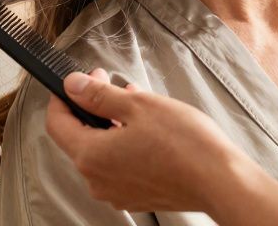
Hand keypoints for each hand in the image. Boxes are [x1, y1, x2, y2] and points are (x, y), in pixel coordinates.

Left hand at [44, 69, 248, 214]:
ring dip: (111, 124)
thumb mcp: (138, 106)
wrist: (220, 181)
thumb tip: (72, 85)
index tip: (78, 81)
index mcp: (91, 156)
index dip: (64, 97)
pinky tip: (148, 128)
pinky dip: (125, 144)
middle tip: (110, 84)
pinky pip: (119, 165)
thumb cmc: (184, 144)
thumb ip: (98, 95)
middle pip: (79, 137)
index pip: (57, 123)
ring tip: (136, 103)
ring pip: (101, 151)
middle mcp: (97, 180)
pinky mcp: (136, 196)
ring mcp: (116, 192)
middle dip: (92, 107)